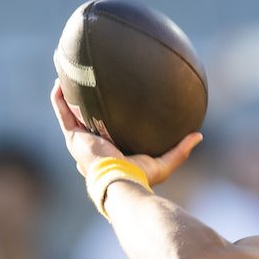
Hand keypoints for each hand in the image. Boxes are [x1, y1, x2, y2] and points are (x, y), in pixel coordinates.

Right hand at [50, 80, 201, 183]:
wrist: (120, 180)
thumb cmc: (140, 176)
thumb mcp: (165, 162)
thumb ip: (181, 149)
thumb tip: (198, 135)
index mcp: (112, 151)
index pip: (108, 133)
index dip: (107, 121)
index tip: (113, 105)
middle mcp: (94, 145)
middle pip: (88, 121)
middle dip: (85, 105)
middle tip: (89, 86)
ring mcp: (81, 141)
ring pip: (71, 114)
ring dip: (68, 96)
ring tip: (69, 77)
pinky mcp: (73, 137)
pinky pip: (63, 113)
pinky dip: (59, 98)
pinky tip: (61, 81)